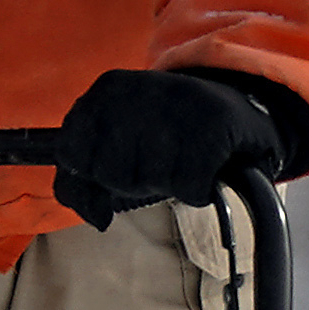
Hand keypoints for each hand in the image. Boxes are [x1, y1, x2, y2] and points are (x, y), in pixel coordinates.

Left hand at [48, 66, 287, 226]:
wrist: (239, 104)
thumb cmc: (166, 133)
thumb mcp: (114, 143)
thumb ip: (81, 181)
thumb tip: (97, 218)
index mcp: (105, 91)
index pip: (69, 154)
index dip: (91, 175)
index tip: (115, 164)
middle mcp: (138, 90)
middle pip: (110, 174)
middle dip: (132, 181)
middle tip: (156, 161)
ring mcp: (177, 104)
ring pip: (149, 182)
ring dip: (167, 185)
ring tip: (180, 159)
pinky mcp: (213, 126)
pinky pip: (188, 189)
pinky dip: (197, 191)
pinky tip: (203, 168)